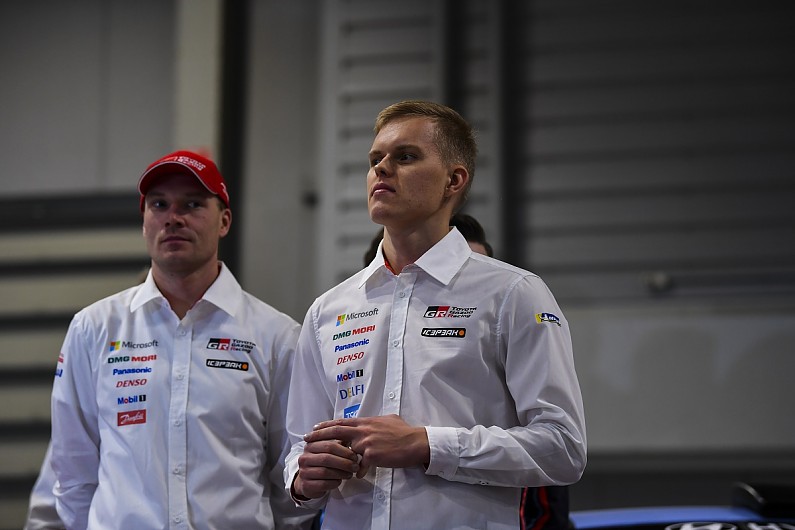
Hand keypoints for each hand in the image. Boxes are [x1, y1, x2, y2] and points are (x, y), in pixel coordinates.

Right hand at [293, 438, 358, 499]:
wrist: (308, 482)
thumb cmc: (322, 464)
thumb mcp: (328, 452)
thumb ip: (338, 445)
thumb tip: (352, 441)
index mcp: (310, 446)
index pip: (328, 445)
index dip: (344, 451)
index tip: (355, 456)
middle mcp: (304, 458)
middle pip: (327, 458)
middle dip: (344, 463)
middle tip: (355, 466)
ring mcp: (303, 472)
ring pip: (325, 472)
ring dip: (341, 473)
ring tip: (350, 474)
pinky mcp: (306, 485)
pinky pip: (323, 484)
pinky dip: (334, 482)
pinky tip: (340, 481)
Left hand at [306, 414, 429, 477]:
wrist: (415, 442)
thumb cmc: (404, 431)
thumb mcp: (388, 419)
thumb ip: (374, 422)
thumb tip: (371, 422)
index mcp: (366, 421)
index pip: (341, 422)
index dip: (326, 425)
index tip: (314, 427)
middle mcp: (363, 430)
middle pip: (336, 432)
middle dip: (319, 436)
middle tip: (307, 440)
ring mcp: (366, 442)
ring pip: (347, 452)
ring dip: (343, 460)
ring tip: (337, 466)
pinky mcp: (371, 455)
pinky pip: (360, 466)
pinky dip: (359, 471)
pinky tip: (358, 475)